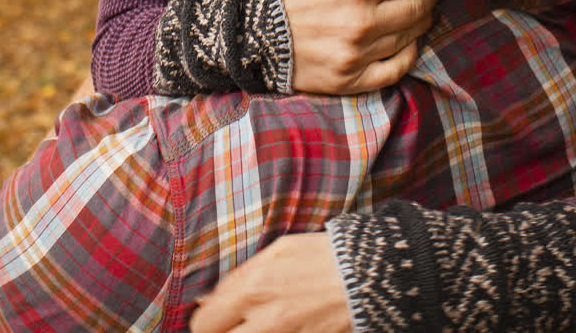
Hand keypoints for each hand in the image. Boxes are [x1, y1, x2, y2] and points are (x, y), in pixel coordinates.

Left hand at [190, 233, 350, 332]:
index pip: (204, 323)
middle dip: (222, 332)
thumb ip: (241, 277)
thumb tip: (207, 300)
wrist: (372, 275)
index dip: (206, 322)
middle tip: (234, 325)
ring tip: (261, 323)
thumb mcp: (279, 251)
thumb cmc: (325, 257)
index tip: (215, 319)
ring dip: (249, 332)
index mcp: (253, 288)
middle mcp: (265, 318)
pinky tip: (281, 329)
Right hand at [279, 0, 438, 94]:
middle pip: (418, 6)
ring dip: (422, 21)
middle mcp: (363, 21)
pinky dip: (408, 54)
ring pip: (411, 36)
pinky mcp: (350, 79)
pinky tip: (408, 42)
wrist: (250, 27)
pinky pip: (395, 69)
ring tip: (420, 11)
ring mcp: (357, 53)